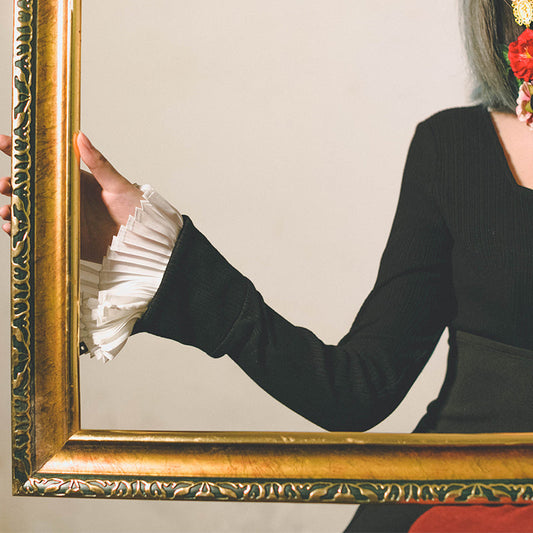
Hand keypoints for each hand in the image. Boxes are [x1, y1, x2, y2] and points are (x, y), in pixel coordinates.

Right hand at [0, 132, 142, 262]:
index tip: (4, 142)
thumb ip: (99, 164)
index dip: (21, 152)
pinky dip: (20, 231)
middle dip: (9, 183)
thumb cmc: (135, 210)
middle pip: (27, 187)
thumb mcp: (117, 185)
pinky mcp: (63, 237)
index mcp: (74, 180)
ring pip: (27, 210)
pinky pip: (35, 233)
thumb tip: (80, 137)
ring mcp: (60, 217)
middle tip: (5, 184)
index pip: (43, 163)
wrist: (142, 241)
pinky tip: (13, 229)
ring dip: (11, 208)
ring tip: (7, 210)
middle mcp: (63, 198)